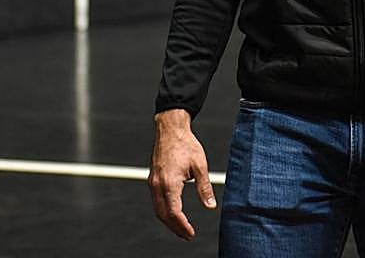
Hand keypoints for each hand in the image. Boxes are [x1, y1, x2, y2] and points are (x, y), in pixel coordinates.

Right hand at [148, 109, 216, 239]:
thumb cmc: (185, 144)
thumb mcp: (200, 165)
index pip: (174, 212)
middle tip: (187, 235)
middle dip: (175, 228)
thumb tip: (211, 206)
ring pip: (157, 209)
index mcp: (170, 183)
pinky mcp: (153, 179)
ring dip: (168, 221)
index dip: (183, 226)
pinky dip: (164, 211)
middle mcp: (158, 184)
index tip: (191, 233)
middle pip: (163, 215)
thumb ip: (204, 187)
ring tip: (181, 228)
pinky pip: (156, 201)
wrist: (170, 129)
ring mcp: (153, 182)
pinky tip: (173, 213)